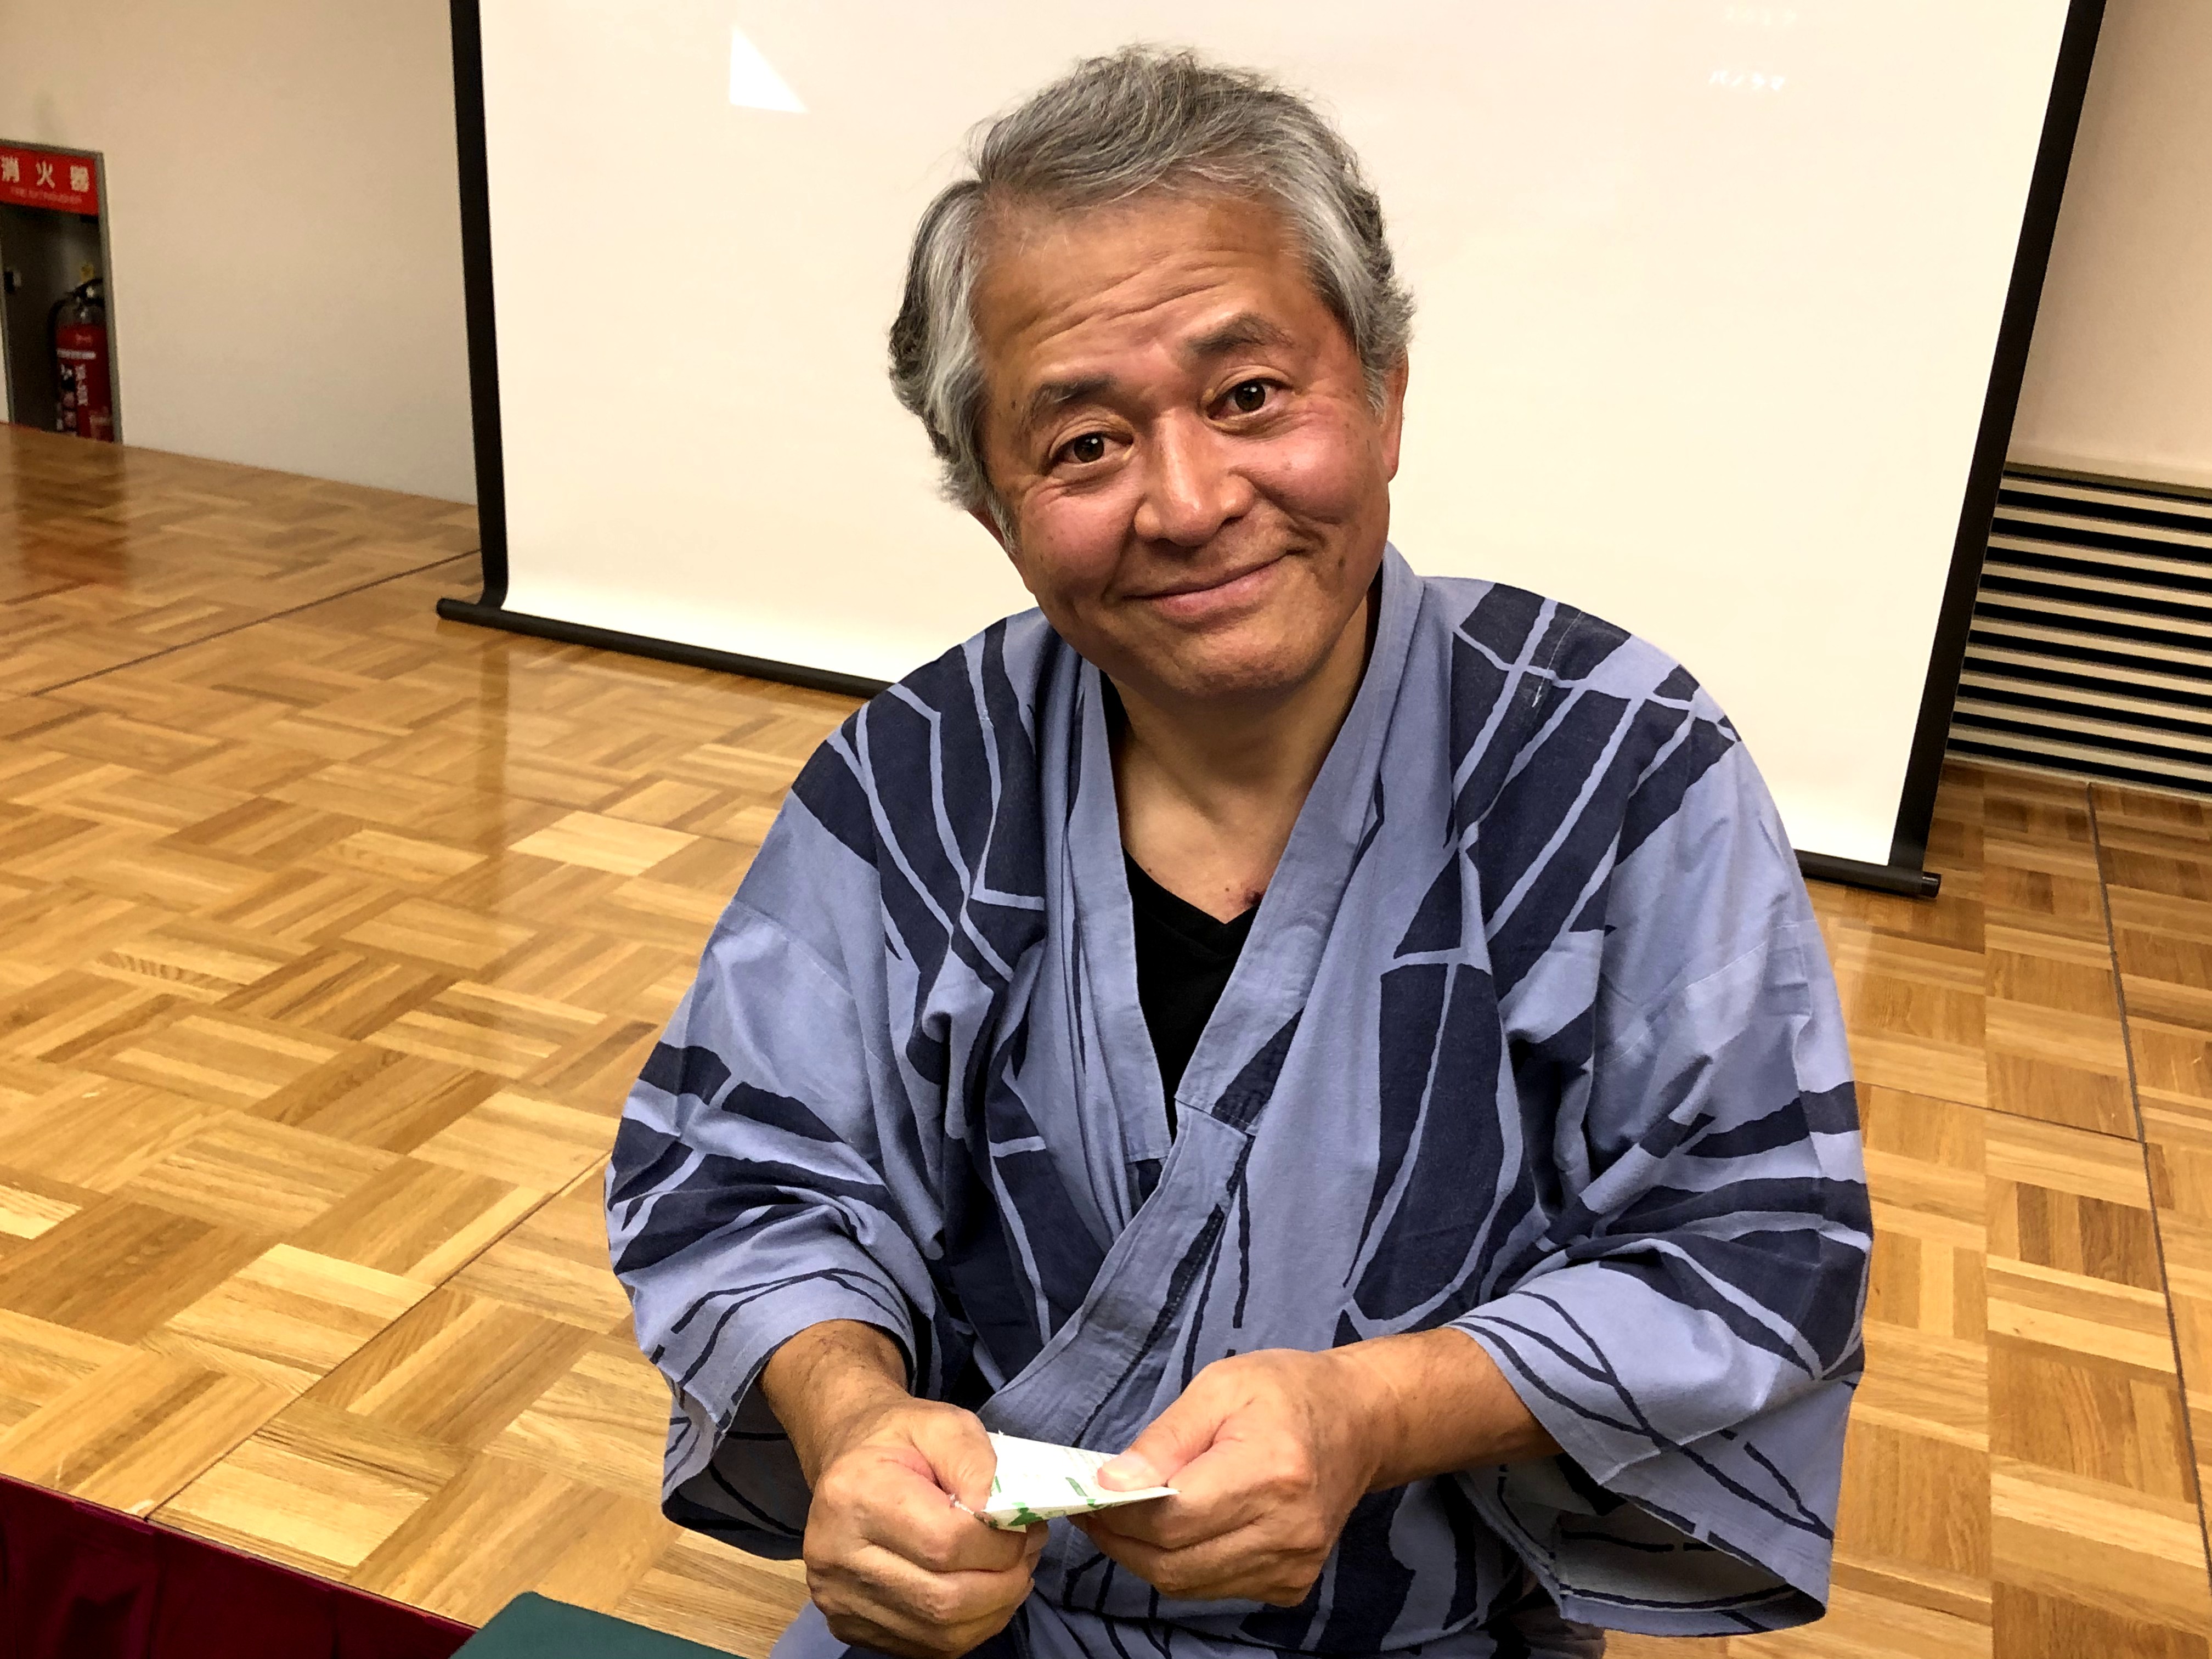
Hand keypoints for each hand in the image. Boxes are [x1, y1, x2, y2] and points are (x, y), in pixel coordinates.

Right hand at [764, 1323, 1045, 1658]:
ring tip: (1012, 1573)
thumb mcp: (943, 1423)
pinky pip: (926, 1648)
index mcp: (854, 1494)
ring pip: (940, 1633)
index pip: (945, 1543)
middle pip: (943, 1599)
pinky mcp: (849, 1626)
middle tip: (1029, 1553)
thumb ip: (975, 1461)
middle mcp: (835, 1554)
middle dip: (1004, 1582)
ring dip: (993, 1610)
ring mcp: (839, 1598)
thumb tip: (1002, 1513)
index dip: (1000, 1543)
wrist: (848, 1463)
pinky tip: (982, 1595)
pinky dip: (968, 1627)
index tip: (1027, 1526)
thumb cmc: (899, 1440)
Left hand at [1071, 1348, 1374, 1605]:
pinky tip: (1174, 1533)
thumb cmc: (1287, 1391)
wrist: (1361, 1422)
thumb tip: (1110, 1483)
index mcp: (1270, 1472)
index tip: (1086, 1495)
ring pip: (1189, 1584)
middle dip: (1121, 1541)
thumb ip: (1163, 1440)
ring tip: (1125, 1519)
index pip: (1171, 1519)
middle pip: (1174, 1563)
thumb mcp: (1219, 1387)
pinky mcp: (1293, 1584)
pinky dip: (1183, 1566)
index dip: (1117, 1514)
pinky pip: (1215, 1589)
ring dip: (1146, 1558)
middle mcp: (1287, 1530)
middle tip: (1094, 1511)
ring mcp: (1294, 1565)